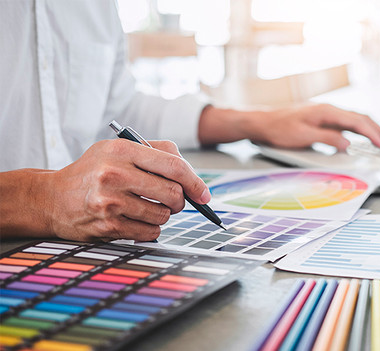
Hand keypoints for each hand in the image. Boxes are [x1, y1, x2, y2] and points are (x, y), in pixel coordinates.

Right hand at [45, 139, 208, 241]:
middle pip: (173, 193)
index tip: (204, 194)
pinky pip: (149, 232)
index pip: (174, 166)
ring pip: (163, 215)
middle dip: (180, 200)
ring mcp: (110, 201)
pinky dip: (150, 229)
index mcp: (122, 150)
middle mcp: (115, 174)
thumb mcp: (118, 149)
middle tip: (173, 200)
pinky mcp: (107, 225)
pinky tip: (136, 220)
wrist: (51, 197)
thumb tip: (193, 176)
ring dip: (163, 215)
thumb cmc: (94, 171)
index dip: (196, 182)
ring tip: (147, 207)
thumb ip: (157, 152)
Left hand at [254, 104, 379, 150]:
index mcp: (327, 112)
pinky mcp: (324, 120)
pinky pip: (348, 124)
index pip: (357, 122)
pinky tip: (365, 138)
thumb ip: (327, 139)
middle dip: (379, 131)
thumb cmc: (279, 129)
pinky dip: (361, 131)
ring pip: (356, 120)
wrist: (264, 123)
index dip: (373, 134)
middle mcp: (330, 110)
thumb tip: (348, 144)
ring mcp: (328, 114)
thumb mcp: (303, 137)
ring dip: (372, 130)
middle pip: (361, 119)